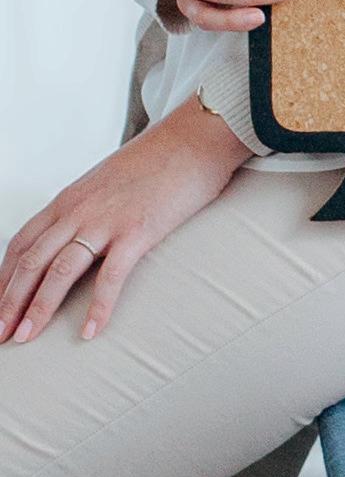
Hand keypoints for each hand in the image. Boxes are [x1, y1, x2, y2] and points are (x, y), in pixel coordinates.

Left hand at [0, 98, 248, 343]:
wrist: (193, 139)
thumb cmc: (156, 161)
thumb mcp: (107, 182)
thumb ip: (88, 209)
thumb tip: (77, 237)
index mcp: (70, 198)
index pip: (22, 243)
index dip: (5, 278)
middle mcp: (80, 210)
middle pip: (32, 261)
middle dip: (11, 302)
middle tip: (1, 334)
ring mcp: (107, 220)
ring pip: (60, 270)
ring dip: (40, 308)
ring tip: (27, 337)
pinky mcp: (137, 231)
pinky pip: (111, 276)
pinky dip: (99, 307)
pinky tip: (90, 331)